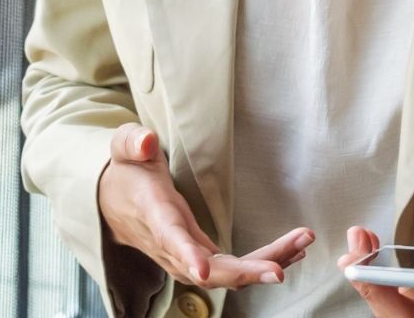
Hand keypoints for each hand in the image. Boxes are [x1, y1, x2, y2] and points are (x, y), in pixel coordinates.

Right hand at [96, 123, 311, 287]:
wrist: (111, 202)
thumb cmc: (125, 172)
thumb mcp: (124, 148)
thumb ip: (133, 141)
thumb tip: (147, 141)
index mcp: (154, 214)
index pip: (169, 238)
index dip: (186, 255)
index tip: (203, 271)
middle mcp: (170, 244)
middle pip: (209, 269)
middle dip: (245, 271)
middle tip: (283, 267)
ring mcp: (184, 256)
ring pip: (226, 273)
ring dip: (264, 264)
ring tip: (303, 245)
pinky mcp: (199, 257)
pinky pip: (231, 269)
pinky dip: (261, 263)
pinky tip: (292, 254)